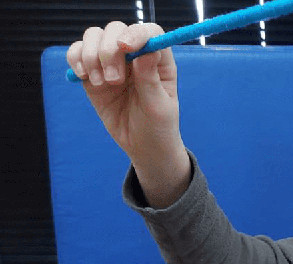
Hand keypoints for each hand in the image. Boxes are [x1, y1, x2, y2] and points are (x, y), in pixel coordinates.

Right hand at [66, 22, 189, 205]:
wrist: (142, 146)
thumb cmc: (158, 127)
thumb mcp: (159, 107)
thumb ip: (150, 79)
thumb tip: (147, 50)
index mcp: (158, 61)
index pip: (148, 32)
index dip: (135, 33)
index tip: (125, 47)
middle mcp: (135, 56)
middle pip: (116, 30)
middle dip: (108, 50)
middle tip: (113, 80)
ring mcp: (113, 63)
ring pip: (94, 36)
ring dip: (91, 56)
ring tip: (102, 84)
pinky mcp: (93, 73)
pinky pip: (77, 53)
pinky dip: (75, 58)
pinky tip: (84, 76)